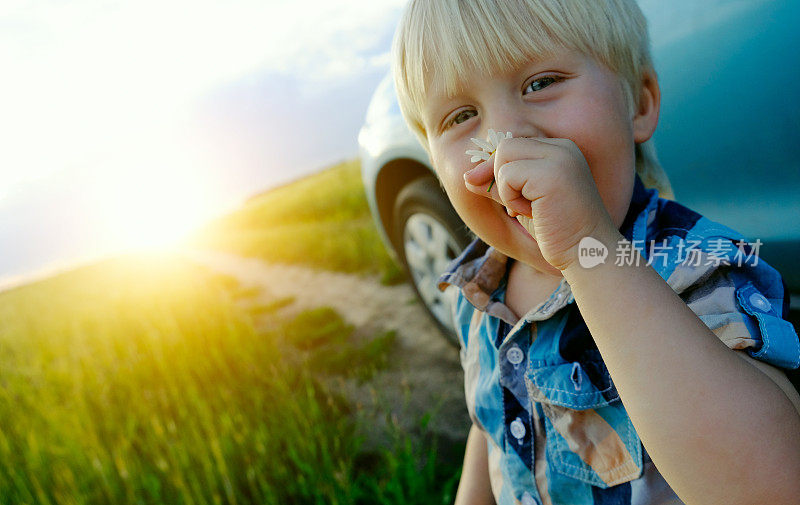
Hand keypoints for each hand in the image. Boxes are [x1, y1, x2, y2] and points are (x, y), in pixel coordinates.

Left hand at [463, 137, 614, 270]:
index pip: (514, 145)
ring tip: (529, 209)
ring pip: (503, 155)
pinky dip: (511, 198)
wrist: (587, 254)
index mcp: (561, 150)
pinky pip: (507, 175)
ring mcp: (559, 158)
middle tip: (518, 207)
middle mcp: (563, 148)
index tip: (512, 201)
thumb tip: (467, 177)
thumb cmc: (557, 232)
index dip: (500, 171)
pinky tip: (533, 213)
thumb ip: (499, 185)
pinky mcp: (551, 173)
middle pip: (505, 146)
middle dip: (499, 178)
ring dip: (506, 189)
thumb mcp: (523, 202)